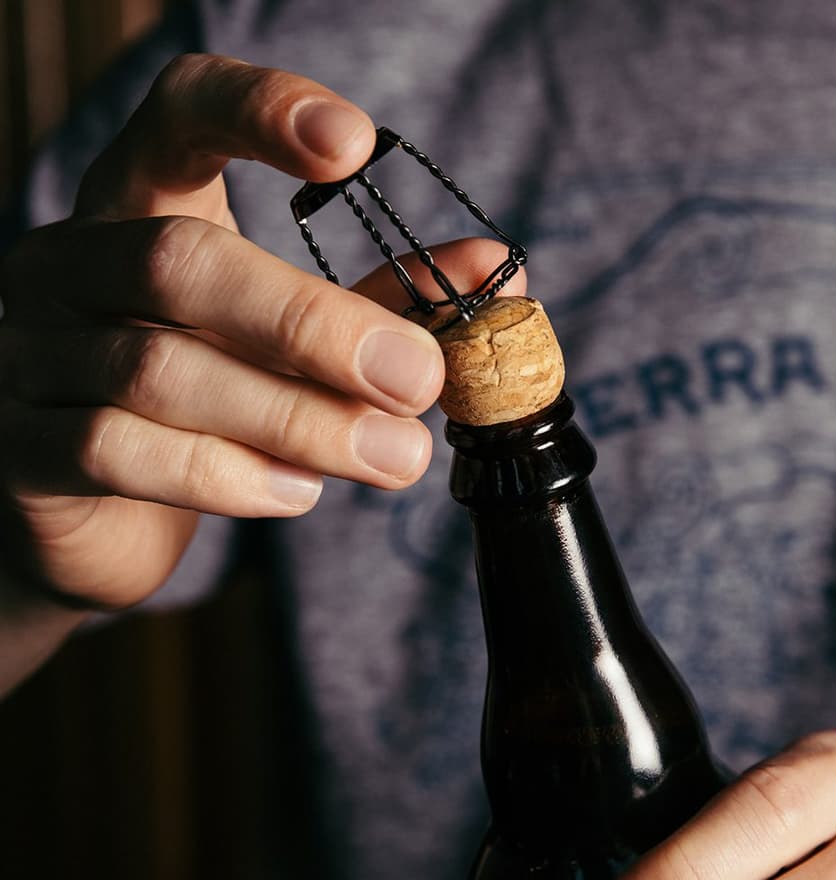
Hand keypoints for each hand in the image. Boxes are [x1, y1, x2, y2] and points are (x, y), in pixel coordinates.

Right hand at [0, 54, 517, 613]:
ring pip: (159, 373)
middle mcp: (69, 264)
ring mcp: (33, 354)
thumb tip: (496, 273)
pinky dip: (228, 477)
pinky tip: (298, 492)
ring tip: (391, 457)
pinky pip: (122, 452)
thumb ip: (380, 307)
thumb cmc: (203, 410)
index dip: (256, 110)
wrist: (86, 522)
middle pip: (179, 262)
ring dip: (297, 420)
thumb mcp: (291, 346)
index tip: (353, 148)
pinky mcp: (25, 449)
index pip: (177, 113)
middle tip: (417, 379)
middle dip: (313, 323)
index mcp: (136, 206)